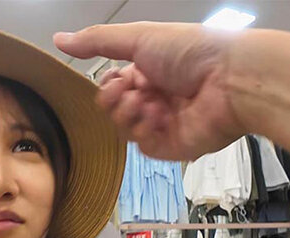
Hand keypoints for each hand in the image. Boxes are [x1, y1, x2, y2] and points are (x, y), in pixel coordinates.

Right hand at [54, 22, 247, 160]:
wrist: (231, 79)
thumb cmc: (191, 52)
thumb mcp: (138, 37)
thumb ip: (97, 41)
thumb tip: (58, 39)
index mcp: (151, 72)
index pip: (114, 86)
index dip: (109, 85)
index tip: (116, 78)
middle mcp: (157, 98)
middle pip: (116, 110)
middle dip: (116, 100)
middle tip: (129, 90)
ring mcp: (166, 125)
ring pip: (126, 129)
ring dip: (129, 114)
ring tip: (145, 101)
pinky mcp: (175, 148)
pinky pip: (145, 147)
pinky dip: (144, 131)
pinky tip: (157, 116)